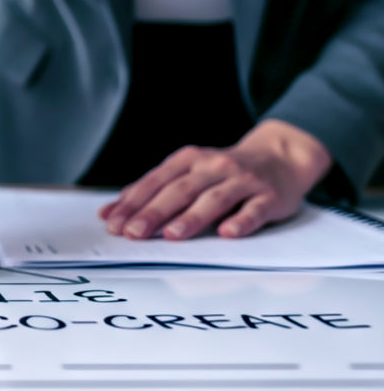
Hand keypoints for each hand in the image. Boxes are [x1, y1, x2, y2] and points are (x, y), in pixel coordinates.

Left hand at [99, 120, 332, 239]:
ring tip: (171, 235)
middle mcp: (214, 166)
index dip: (133, 202)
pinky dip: (241, 221)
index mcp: (188, 160)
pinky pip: (255, 209)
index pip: (156, 182)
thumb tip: (110, 213)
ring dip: (191, 217)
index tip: (113, 223)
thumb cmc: (223, 171)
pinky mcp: (269, 196)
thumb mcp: (187, 172)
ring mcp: (243, 180)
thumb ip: (152, 191)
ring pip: (214, 199)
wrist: (281, 156)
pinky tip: (227, 233)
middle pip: (180, 190)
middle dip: (154, 212)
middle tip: (133, 233)